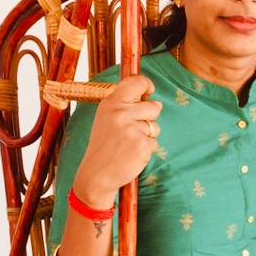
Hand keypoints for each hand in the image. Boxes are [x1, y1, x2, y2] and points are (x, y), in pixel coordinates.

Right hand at [73, 75, 161, 206]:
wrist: (97, 173)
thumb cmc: (104, 145)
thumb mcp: (107, 118)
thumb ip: (127, 106)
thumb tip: (158, 104)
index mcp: (111, 103)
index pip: (137, 82)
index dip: (147, 85)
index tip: (148, 92)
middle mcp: (121, 113)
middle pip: (153, 107)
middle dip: (149, 118)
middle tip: (131, 130)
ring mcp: (132, 130)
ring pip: (155, 126)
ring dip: (147, 135)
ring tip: (129, 143)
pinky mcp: (142, 145)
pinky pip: (154, 143)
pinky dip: (146, 149)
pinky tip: (131, 154)